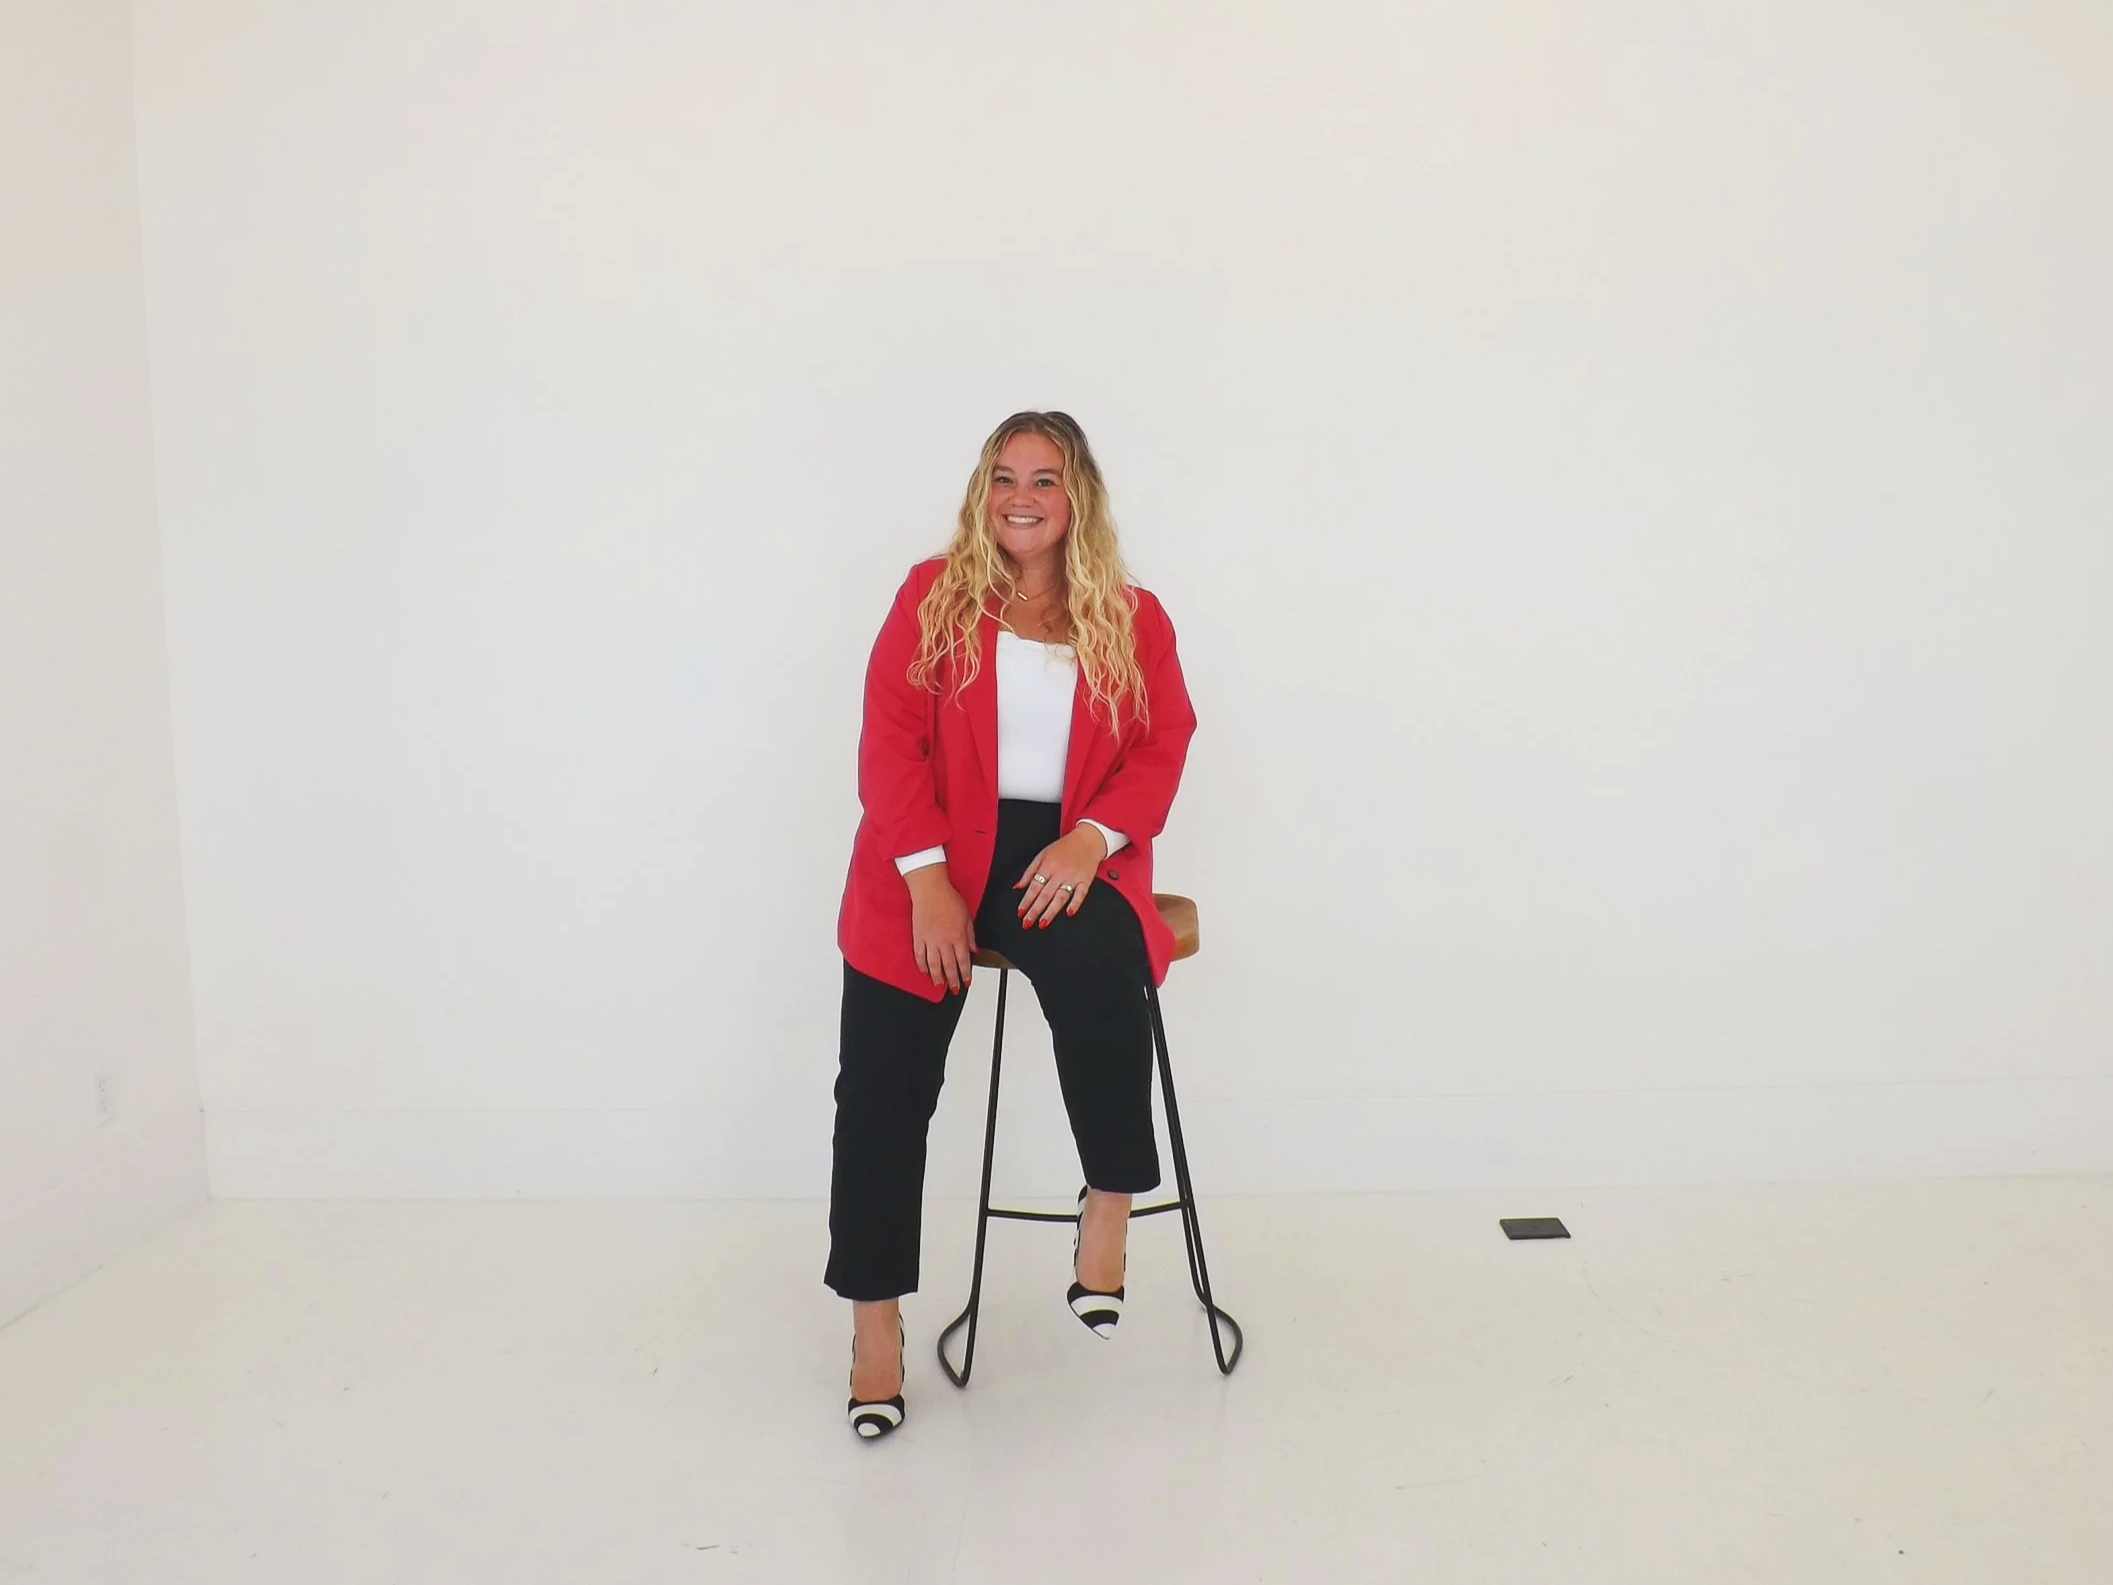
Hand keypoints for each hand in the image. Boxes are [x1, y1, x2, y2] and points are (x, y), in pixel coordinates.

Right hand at [905, 865, 975, 993]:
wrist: (930, 890)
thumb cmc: (948, 899)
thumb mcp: (967, 916)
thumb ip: (971, 935)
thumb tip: (974, 949)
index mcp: (958, 936)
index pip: (963, 961)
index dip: (965, 974)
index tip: (967, 982)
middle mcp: (944, 941)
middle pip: (949, 966)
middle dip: (953, 980)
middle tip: (954, 989)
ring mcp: (930, 941)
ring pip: (934, 965)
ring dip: (937, 977)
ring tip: (940, 984)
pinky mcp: (918, 937)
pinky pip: (919, 956)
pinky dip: (922, 966)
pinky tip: (925, 971)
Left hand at [1014, 825, 1107, 929]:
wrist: (1087, 839)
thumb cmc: (1064, 847)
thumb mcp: (1042, 854)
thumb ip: (1029, 871)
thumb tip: (1018, 887)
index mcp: (1047, 865)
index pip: (1034, 887)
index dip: (1026, 901)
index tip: (1020, 912)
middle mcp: (1059, 872)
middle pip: (1045, 895)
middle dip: (1035, 911)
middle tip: (1027, 923)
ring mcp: (1073, 877)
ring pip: (1060, 897)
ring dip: (1051, 911)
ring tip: (1043, 923)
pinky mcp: (1086, 880)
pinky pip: (1081, 894)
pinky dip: (1075, 903)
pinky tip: (1069, 913)